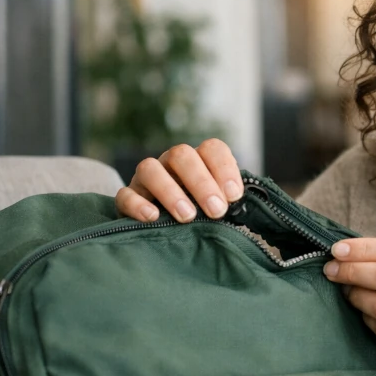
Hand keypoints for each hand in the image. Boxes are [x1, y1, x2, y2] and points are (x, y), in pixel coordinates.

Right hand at [115, 139, 245, 222]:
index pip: (212, 148)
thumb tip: (250, 209)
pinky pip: (125, 194)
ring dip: (171, 192)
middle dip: (202, 183)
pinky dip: (137, 204)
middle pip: (182, 155)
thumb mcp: (218, 204)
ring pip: (150, 168)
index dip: (224, 168)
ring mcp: (146, 178)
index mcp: (199, 160)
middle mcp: (171, 163)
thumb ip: (231, 202)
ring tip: (187, 216)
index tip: (234, 196)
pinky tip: (153, 217)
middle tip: (216, 210)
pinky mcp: (128, 196)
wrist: (163, 227)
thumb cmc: (200, 213)